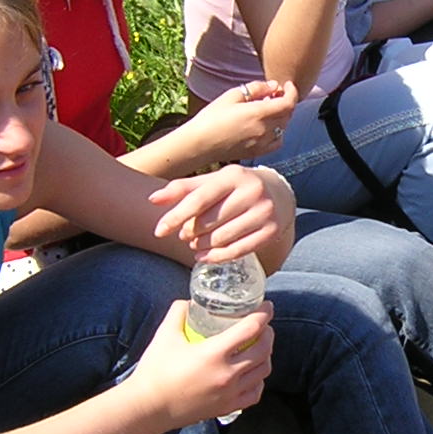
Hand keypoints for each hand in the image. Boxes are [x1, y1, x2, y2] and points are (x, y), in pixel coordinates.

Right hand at [124, 300, 273, 425]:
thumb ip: (178, 312)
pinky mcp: (227, 407)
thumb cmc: (155, 372)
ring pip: (263, 371)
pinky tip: (252, 373)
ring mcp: (230, 393)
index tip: (267, 306)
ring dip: (266, 355)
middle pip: (264, 349)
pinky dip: (259, 380)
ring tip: (259, 347)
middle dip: (268, 333)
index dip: (264, 314)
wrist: (148, 409)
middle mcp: (228, 374)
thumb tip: (189, 302)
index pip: (251, 329)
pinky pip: (255, 393)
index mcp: (214, 353)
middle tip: (262, 325)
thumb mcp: (165, 335)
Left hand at [149, 164, 293, 259]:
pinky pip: (239, 250)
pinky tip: (205, 256)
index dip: (176, 216)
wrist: (280, 192)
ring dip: (202, 246)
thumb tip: (152, 200)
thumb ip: (183, 188)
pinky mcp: (272, 231)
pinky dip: (217, 257)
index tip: (159, 231)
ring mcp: (264, 212)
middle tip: (185, 236)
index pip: (199, 199)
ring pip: (223, 238)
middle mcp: (252, 192)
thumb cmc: (237, 187)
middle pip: (209, 221)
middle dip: (190, 232)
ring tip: (195, 244)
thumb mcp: (213, 181)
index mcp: (233, 176)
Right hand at [190, 80, 297, 162]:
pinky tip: (266, 127)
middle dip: (285, 102)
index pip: (288, 103)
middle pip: (287, 114)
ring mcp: (262, 143)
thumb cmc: (212, 117)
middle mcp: (264, 129)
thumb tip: (275, 86)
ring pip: (283, 127)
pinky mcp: (258, 152)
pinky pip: (277, 141)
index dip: (292, 92)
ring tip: (267, 109)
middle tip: (274, 94)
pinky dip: (277, 132)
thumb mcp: (232, 95)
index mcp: (258, 113)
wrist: (200, 144)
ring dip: (281, 116)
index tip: (288, 85)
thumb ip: (256, 88)